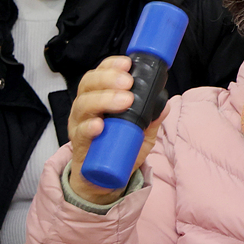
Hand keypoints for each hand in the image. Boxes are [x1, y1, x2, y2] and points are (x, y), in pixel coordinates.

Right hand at [65, 57, 167, 204]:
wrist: (102, 179)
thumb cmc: (119, 148)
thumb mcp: (141, 133)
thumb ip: (151, 119)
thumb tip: (165, 105)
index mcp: (100, 98)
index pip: (100, 74)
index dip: (111, 66)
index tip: (128, 63)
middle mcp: (86, 108)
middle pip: (89, 85)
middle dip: (108, 79)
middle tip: (128, 83)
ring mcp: (80, 125)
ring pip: (83, 105)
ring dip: (103, 100)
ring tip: (124, 101)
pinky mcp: (78, 145)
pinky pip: (80, 133)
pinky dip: (89, 127)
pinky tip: (100, 125)